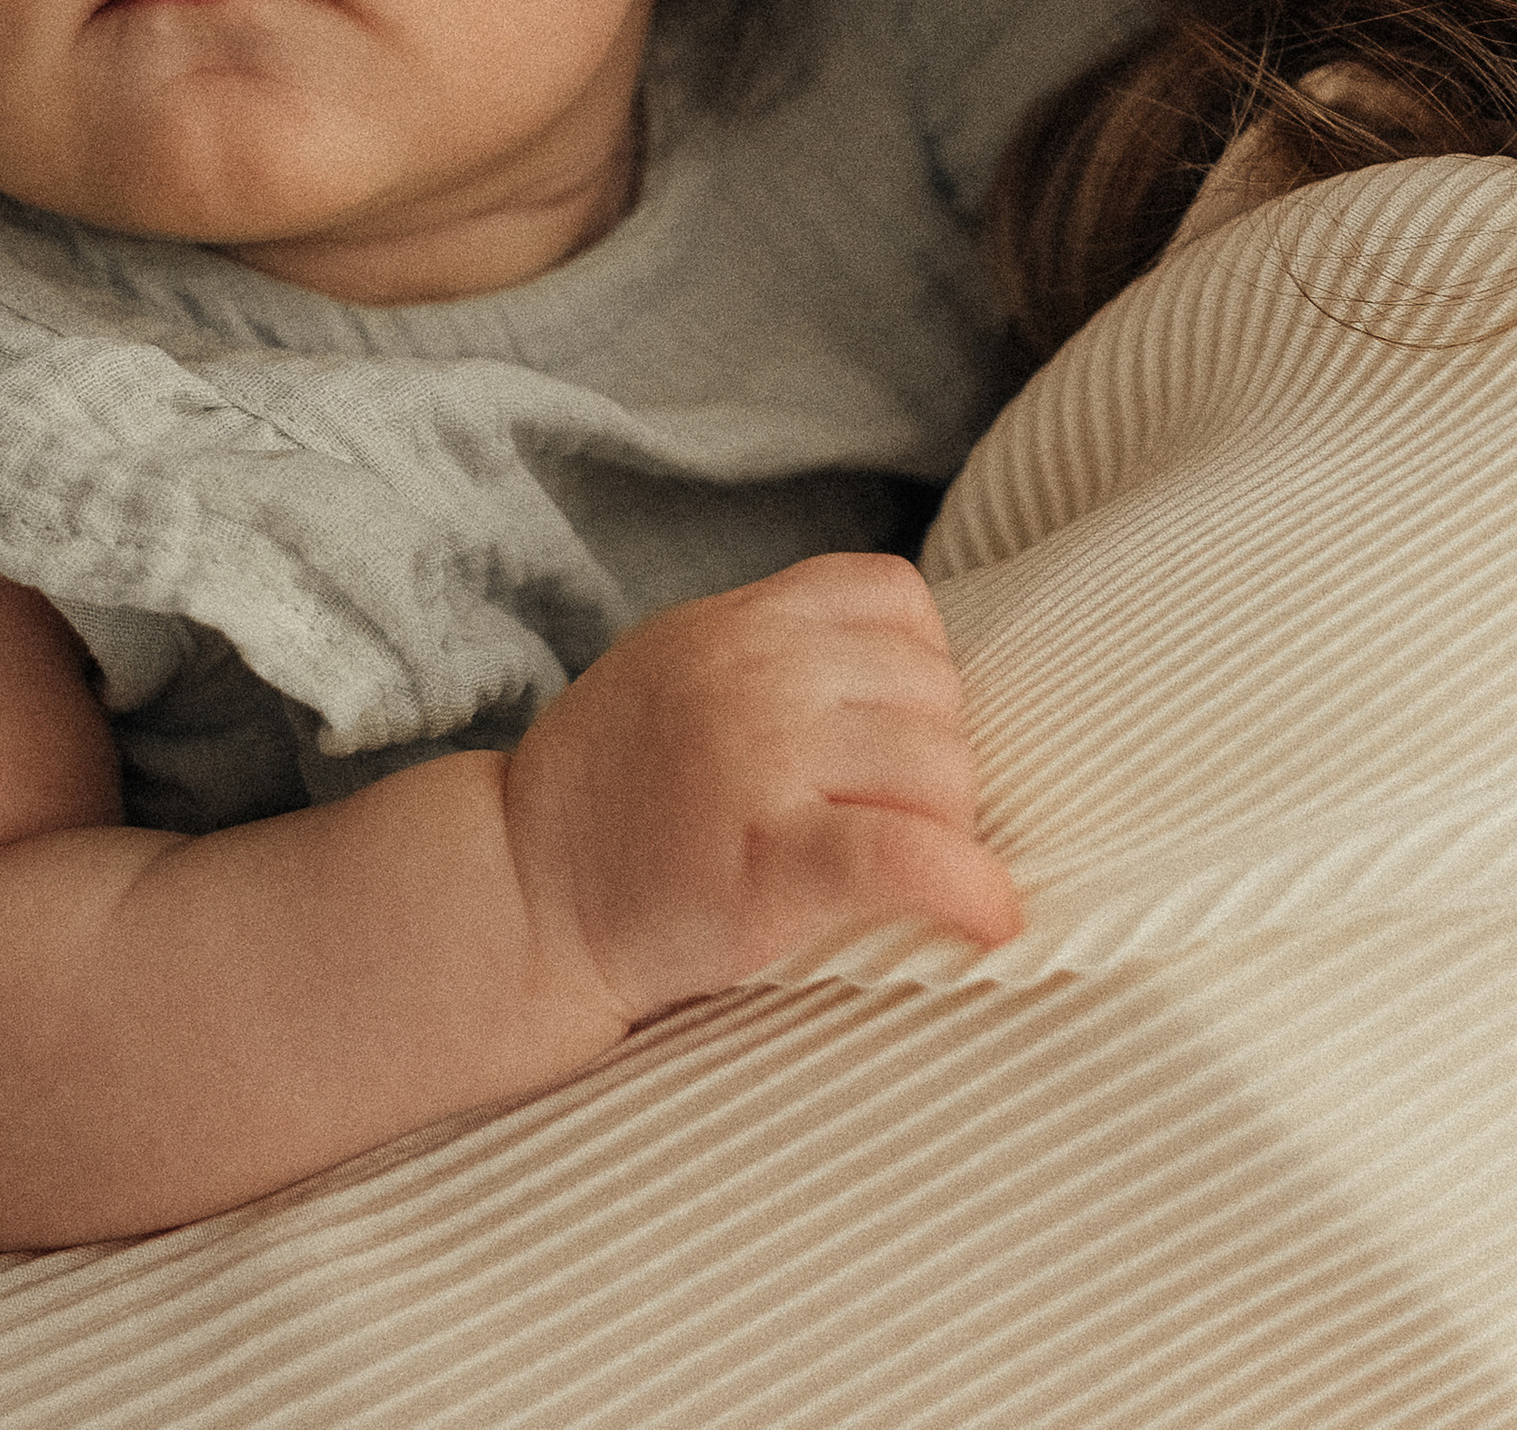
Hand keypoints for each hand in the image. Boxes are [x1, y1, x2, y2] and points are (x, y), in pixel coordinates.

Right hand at [502, 553, 1020, 1024]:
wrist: (524, 894)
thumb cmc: (612, 793)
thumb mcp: (678, 668)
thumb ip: (774, 652)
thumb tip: (908, 673)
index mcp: (737, 619)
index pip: (894, 598)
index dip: (921, 667)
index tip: (897, 732)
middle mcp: (752, 671)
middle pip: (934, 695)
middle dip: (938, 765)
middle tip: (893, 824)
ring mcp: (759, 759)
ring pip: (940, 773)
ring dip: (949, 831)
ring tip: (905, 875)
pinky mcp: (768, 862)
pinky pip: (905, 855)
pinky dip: (968, 888)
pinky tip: (992, 918)